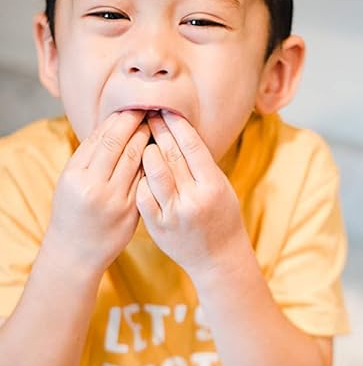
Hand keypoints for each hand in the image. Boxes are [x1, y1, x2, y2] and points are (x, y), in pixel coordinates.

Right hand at [47, 109, 149, 273]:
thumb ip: (89, 155)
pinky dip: (152, 164)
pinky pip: (145, 182)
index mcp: (76, 176)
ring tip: (157, 126)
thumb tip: (112, 124)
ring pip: (137, 163)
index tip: (132, 107)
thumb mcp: (70, 180)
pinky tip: (158, 152)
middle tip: (151, 108)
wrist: (76, 251)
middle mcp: (95, 188)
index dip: (121, 120)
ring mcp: (116, 202)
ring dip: (148, 141)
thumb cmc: (72, 210)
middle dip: (137, 124)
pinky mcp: (131, 214)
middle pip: (121, 146)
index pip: (103, 139)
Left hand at [136, 110, 244, 276]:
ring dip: (145, 150)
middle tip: (146, 113)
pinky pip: (142, 194)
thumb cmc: (221, 216)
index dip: (176, 124)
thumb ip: (202, 163)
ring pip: (153, 171)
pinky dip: (140, 178)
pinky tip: (138, 168)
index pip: (191, 145)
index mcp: (213, 186)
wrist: (218, 257)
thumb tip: (178, 128)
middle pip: (170, 154)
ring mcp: (174, 213)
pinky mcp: (158, 226)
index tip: (165, 109)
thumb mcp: (221, 187)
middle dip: (157, 130)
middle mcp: (194, 199)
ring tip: (141, 138)